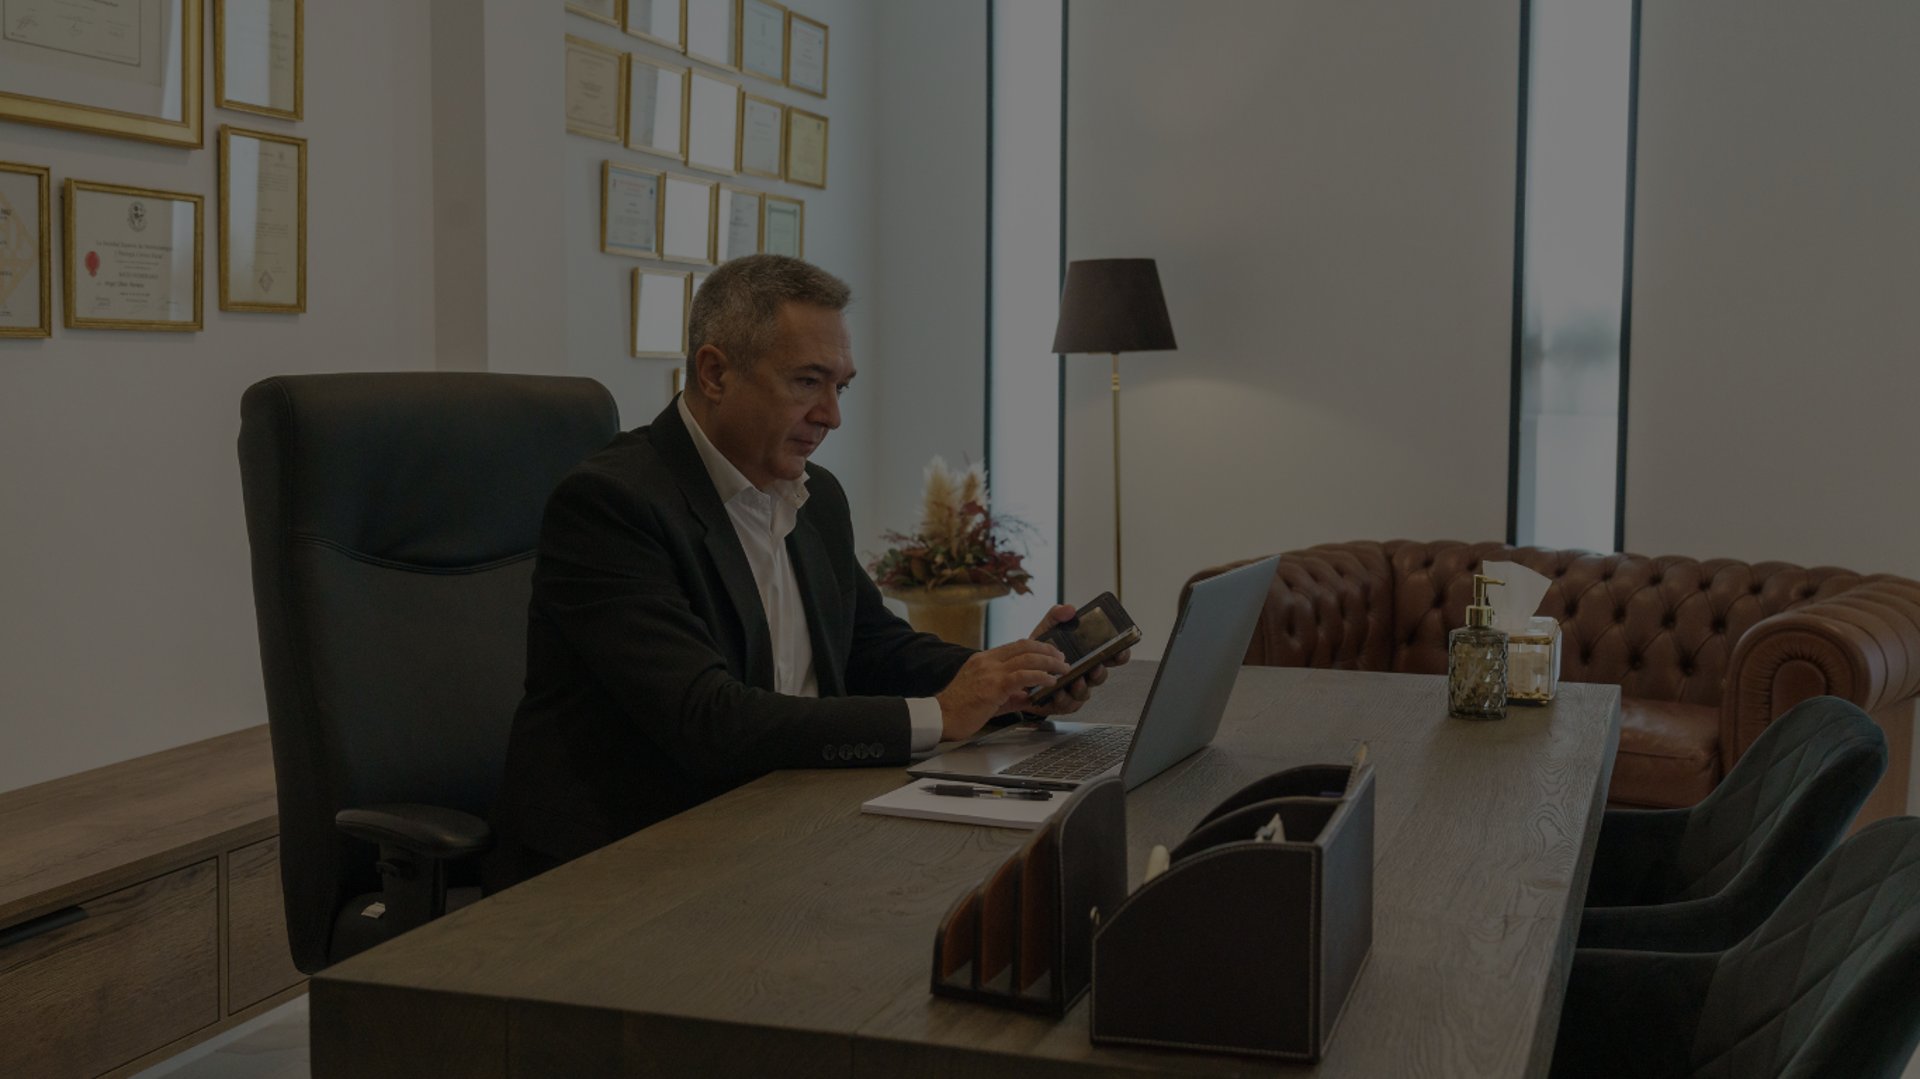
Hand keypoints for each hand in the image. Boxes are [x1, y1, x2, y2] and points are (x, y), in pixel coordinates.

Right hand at [935, 640, 1068, 740]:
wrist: (940, 717)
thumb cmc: (958, 709)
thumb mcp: (985, 694)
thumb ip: (1007, 692)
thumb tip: (1027, 695)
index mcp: (984, 659)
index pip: (1015, 645)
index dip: (1037, 646)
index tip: (1050, 652)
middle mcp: (987, 661)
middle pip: (1025, 646)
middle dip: (1048, 650)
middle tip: (1061, 658)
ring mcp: (990, 672)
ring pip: (1027, 658)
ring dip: (1050, 663)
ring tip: (1063, 669)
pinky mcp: (993, 686)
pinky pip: (1023, 676)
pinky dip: (1041, 677)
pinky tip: (1051, 681)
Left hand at [1022, 605, 1132, 716]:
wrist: (1019, 670)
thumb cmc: (1038, 650)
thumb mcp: (1046, 629)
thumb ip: (1056, 616)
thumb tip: (1070, 609)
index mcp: (1085, 655)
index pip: (1110, 655)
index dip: (1119, 654)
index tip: (1120, 650)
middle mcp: (1083, 673)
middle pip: (1100, 675)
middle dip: (1100, 673)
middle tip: (1095, 667)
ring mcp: (1074, 689)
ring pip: (1085, 692)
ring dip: (1082, 687)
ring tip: (1076, 681)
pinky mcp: (1062, 703)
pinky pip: (1068, 704)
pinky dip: (1064, 699)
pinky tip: (1058, 692)